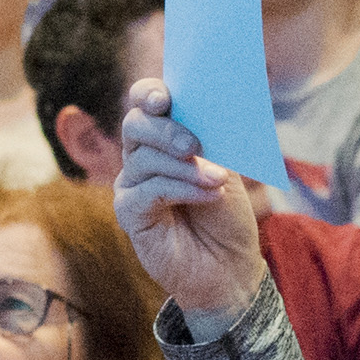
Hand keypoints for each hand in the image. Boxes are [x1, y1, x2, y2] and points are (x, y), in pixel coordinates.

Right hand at [108, 83, 270, 321]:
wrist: (230, 266)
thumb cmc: (228, 215)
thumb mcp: (227, 168)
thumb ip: (213, 139)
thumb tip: (210, 108)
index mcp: (165, 135)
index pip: (145, 101)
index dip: (149, 93)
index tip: (163, 98)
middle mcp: (142, 155)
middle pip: (136, 125)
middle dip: (166, 131)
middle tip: (195, 145)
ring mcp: (132, 183)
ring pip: (144, 159)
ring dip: (185, 168)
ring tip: (217, 181)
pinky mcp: (129, 212)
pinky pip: (148, 190)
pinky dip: (181, 189)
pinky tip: (207, 196)